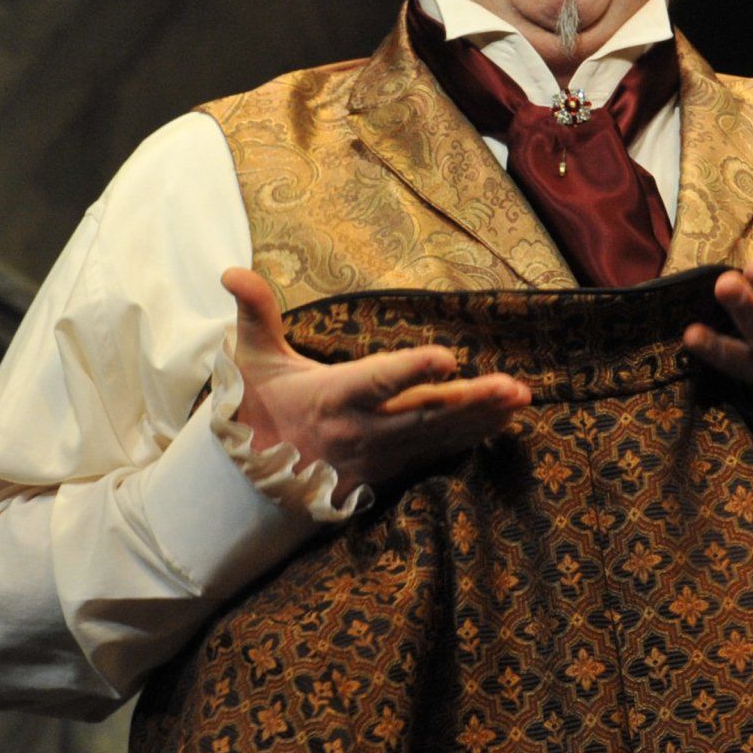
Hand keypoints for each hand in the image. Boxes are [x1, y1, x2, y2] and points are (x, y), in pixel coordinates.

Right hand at [221, 267, 530, 495]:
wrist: (251, 481)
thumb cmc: (255, 407)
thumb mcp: (250, 360)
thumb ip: (253, 313)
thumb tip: (231, 270)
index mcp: (331, 398)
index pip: (376, 382)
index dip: (411, 370)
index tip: (447, 357)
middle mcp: (361, 430)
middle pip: (423, 414)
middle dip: (469, 401)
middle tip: (511, 387)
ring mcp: (380, 455)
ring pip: (439, 436)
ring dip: (482, 418)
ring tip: (521, 399)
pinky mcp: (392, 469)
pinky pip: (439, 452)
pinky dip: (473, 436)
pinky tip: (505, 420)